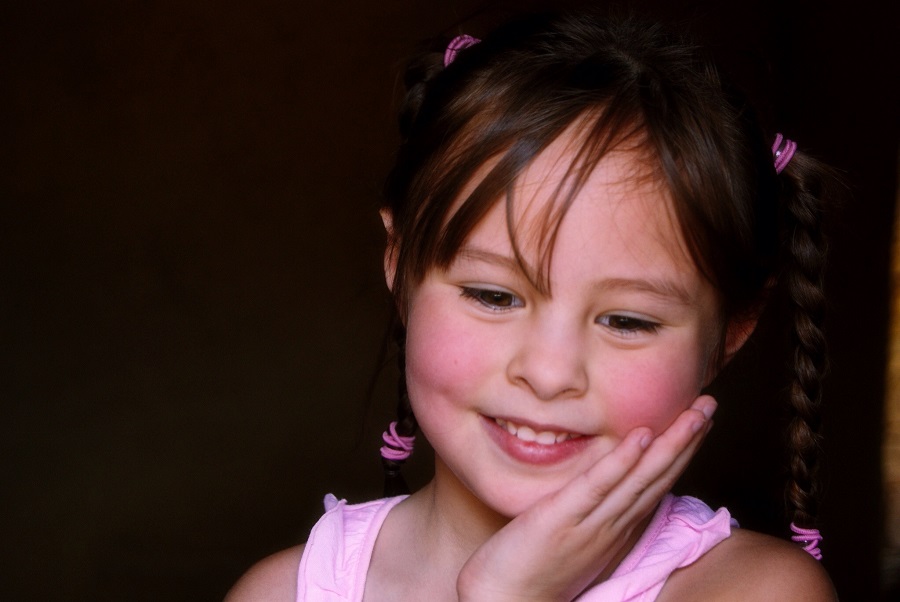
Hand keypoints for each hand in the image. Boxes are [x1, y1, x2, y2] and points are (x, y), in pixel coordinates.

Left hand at [456, 395, 716, 601]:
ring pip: (640, 479)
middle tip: (711, 402)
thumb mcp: (575, 532)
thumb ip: (595, 506)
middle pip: (659, 476)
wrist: (505, 600)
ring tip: (695, 413)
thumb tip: (608, 472)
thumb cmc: (535, 566)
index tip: (700, 420)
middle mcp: (613, 526)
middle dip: (688, 439)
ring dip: (671, 444)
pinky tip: (642, 436)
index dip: (681, 451)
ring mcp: (591, 524)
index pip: (657, 482)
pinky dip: (621, 461)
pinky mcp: (561, 520)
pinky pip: (596, 487)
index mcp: (617, 527)